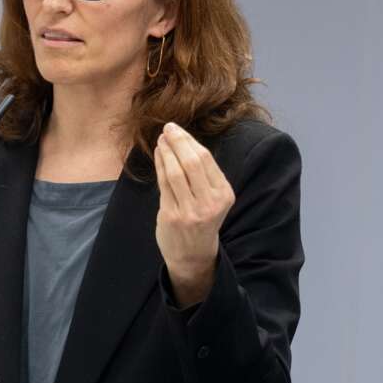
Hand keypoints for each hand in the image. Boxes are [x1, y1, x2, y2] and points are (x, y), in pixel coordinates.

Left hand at [153, 122, 235, 307]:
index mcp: (224, 195)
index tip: (178, 129)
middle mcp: (210, 203)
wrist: (193, 254)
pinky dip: (159, 166)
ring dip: (166, 152)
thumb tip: (184, 141)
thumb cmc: (202, 219)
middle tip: (168, 128)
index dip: (189, 141)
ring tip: (161, 140)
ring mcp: (190, 211)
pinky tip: (158, 155)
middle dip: (178, 142)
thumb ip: (204, 175)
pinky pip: (163, 185)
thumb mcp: (213, 199)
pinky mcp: (172, 216)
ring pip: (176, 172)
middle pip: (192, 163)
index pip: (206, 160)